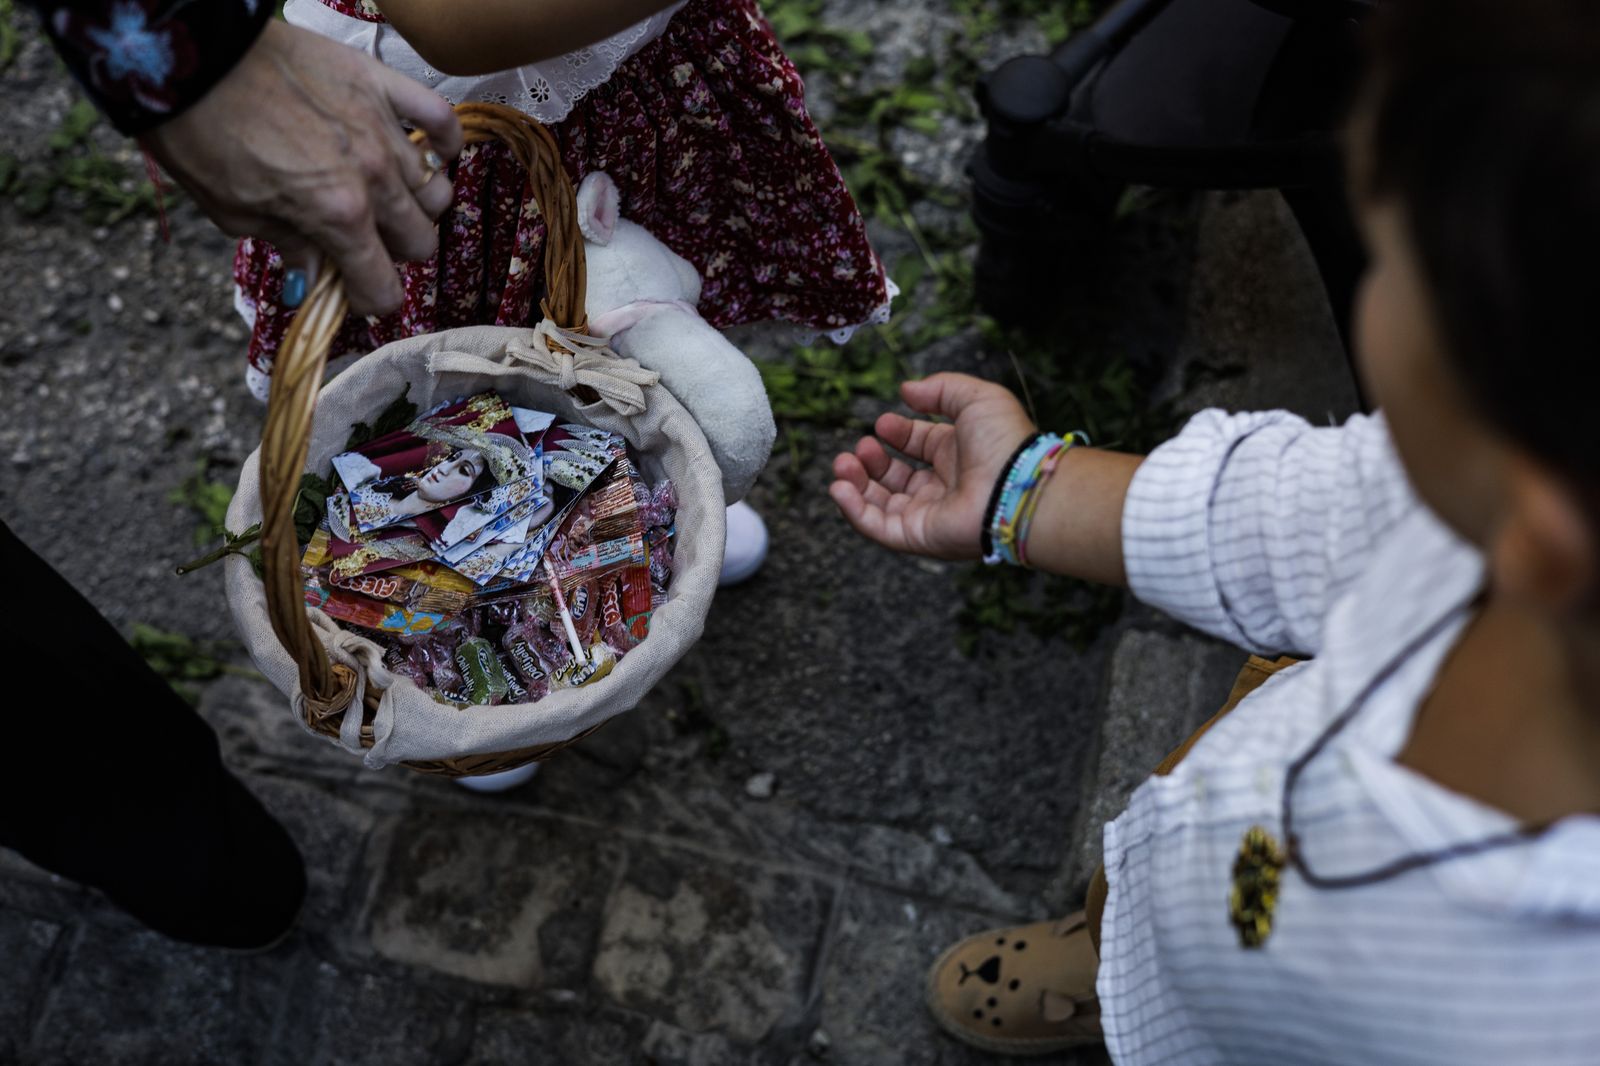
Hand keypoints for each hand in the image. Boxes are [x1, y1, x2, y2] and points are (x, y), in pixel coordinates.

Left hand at [140, 20, 462, 314]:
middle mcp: (373, 177)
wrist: (189, 53)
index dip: (369, 298)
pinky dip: (443, 141)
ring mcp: (383, 129)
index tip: (354, 292)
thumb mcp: (234, 211)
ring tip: (387, 196)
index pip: (382, 285)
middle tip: (363, 240)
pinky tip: (429, 152)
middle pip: (420, 240)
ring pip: (435, 189)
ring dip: (414, 204)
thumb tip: (313, 277)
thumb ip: (287, 245)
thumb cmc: (200, 134)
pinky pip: (440, 117)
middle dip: (393, 252)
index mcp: (337, 215)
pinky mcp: (381, 83)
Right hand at [829, 373, 1035, 559]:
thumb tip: (906, 390)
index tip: (881, 424)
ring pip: (879, 503)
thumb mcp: (975, 397)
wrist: (1016, 488)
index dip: (895, 434)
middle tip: (859, 448)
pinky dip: (853, 510)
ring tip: (843, 464)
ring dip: (855, 483)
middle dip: (870, 461)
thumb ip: (940, 389)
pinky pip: (877, 527)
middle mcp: (941, 487)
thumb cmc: (1004, 443)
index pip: (916, 446)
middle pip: (894, 477)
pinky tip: (839, 488)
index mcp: (956, 455)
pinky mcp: (917, 536)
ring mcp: (928, 514)